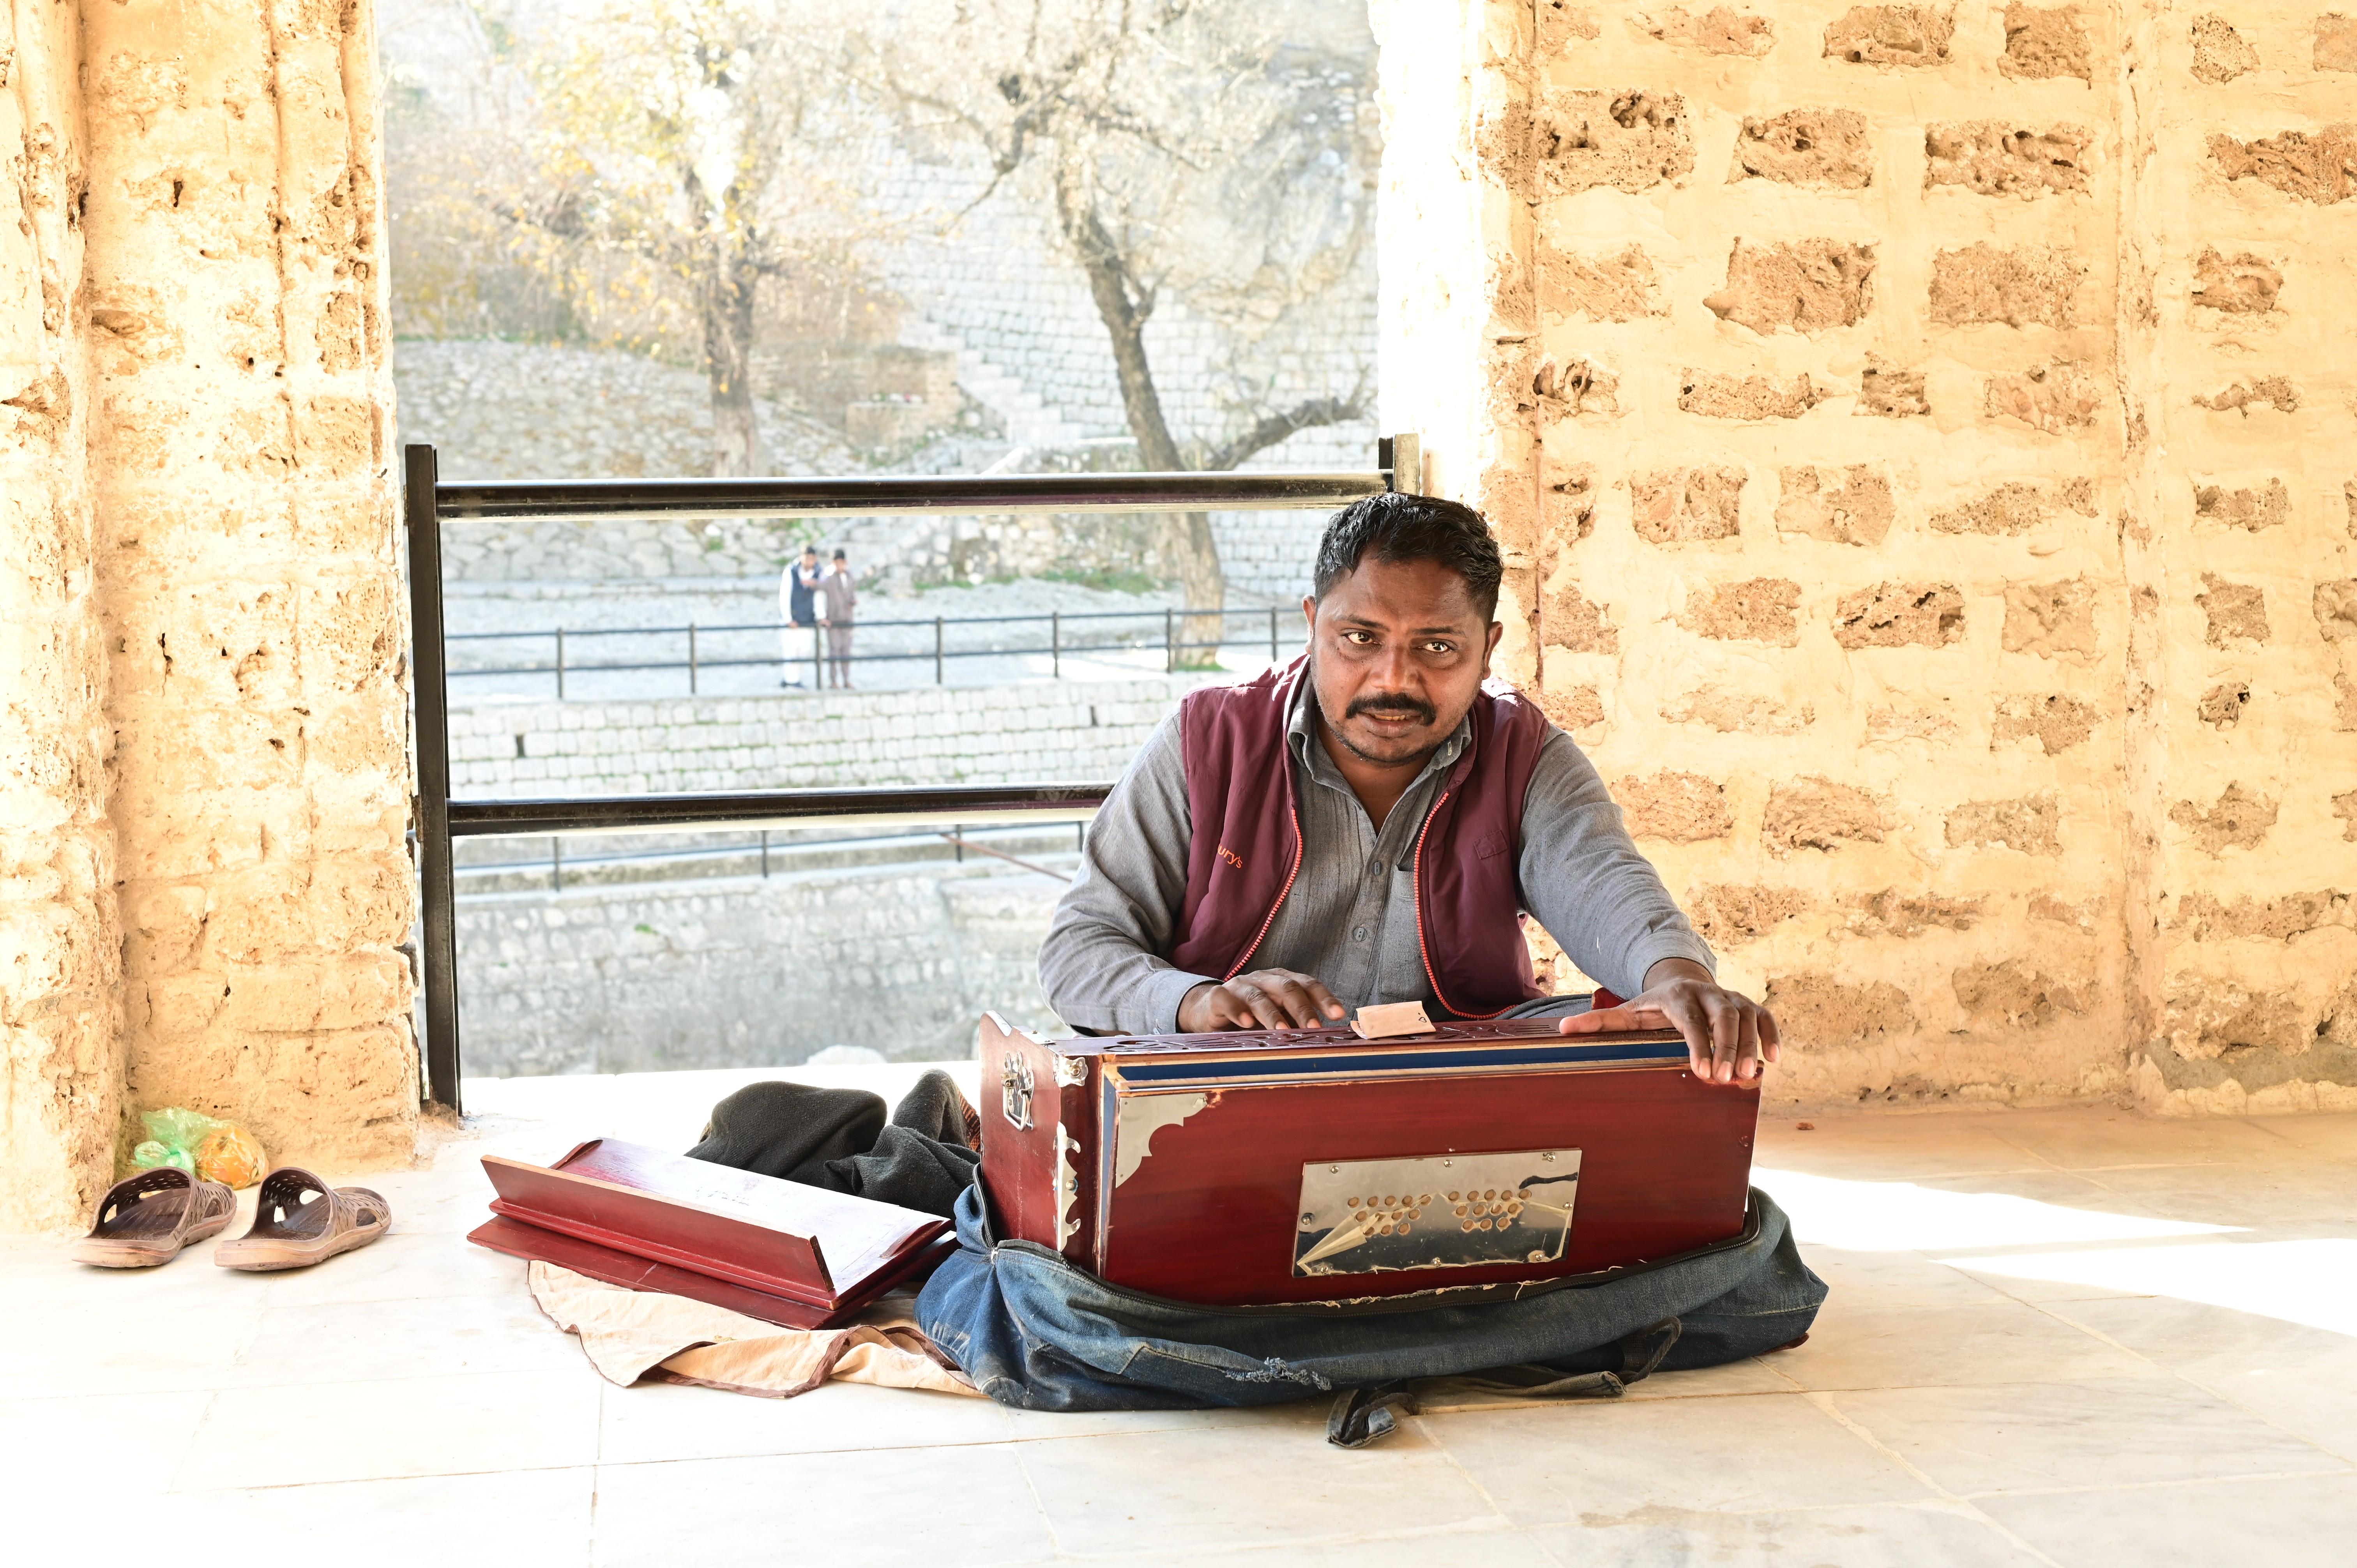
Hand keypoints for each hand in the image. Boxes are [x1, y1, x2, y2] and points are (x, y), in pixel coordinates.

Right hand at [1178, 969, 1347, 1031]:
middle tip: (1314, 1027)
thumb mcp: (1277, 1018)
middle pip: (1287, 987)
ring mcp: (1240, 986)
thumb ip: (1297, 1023)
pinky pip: (1227, 1000)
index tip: (1339, 1014)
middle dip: (1303, 1008)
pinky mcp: (1218, 997)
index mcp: (1282, 981)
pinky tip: (1246, 1023)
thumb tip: (1327, 1040)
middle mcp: (1264, 979)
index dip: (1324, 998)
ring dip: (1272, 1014)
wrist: (1208, 1010)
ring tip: (1283, 1030)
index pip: (1307, 984)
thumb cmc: (1251, 1016)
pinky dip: (1237, 1010)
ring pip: (1258, 995)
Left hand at [1560, 958, 1779, 1085]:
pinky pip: (1766, 1017)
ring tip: (1748, 1076)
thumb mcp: (1627, 1012)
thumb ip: (1598, 1023)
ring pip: (1748, 1017)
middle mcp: (1708, 993)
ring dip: (1751, 1046)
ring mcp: (1731, 998)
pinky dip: (1772, 1036)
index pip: (1692, 1021)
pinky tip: (1774, 1060)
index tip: (1702, 1071)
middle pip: (1724, 1018)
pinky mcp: (1748, 1005)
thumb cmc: (1653, 1005)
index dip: (1699, 1045)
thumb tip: (1562, 1029)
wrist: (1680, 980)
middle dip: (1728, 1048)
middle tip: (1727, 1079)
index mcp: (1678, 997)